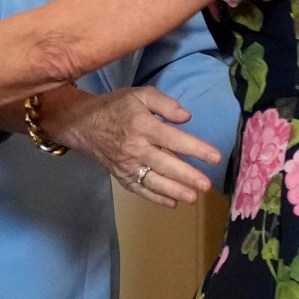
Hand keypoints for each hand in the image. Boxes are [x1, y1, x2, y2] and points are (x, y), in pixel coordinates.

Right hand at [45, 86, 222, 208]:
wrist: (83, 124)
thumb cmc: (117, 107)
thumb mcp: (141, 95)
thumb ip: (165, 103)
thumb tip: (186, 117)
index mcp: (143, 126)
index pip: (174, 139)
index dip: (196, 149)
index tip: (215, 157)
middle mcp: (136, 148)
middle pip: (166, 164)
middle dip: (188, 176)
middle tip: (207, 185)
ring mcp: (127, 165)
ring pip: (154, 181)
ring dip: (174, 190)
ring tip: (193, 197)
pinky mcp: (121, 176)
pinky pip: (140, 189)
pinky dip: (156, 198)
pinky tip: (172, 203)